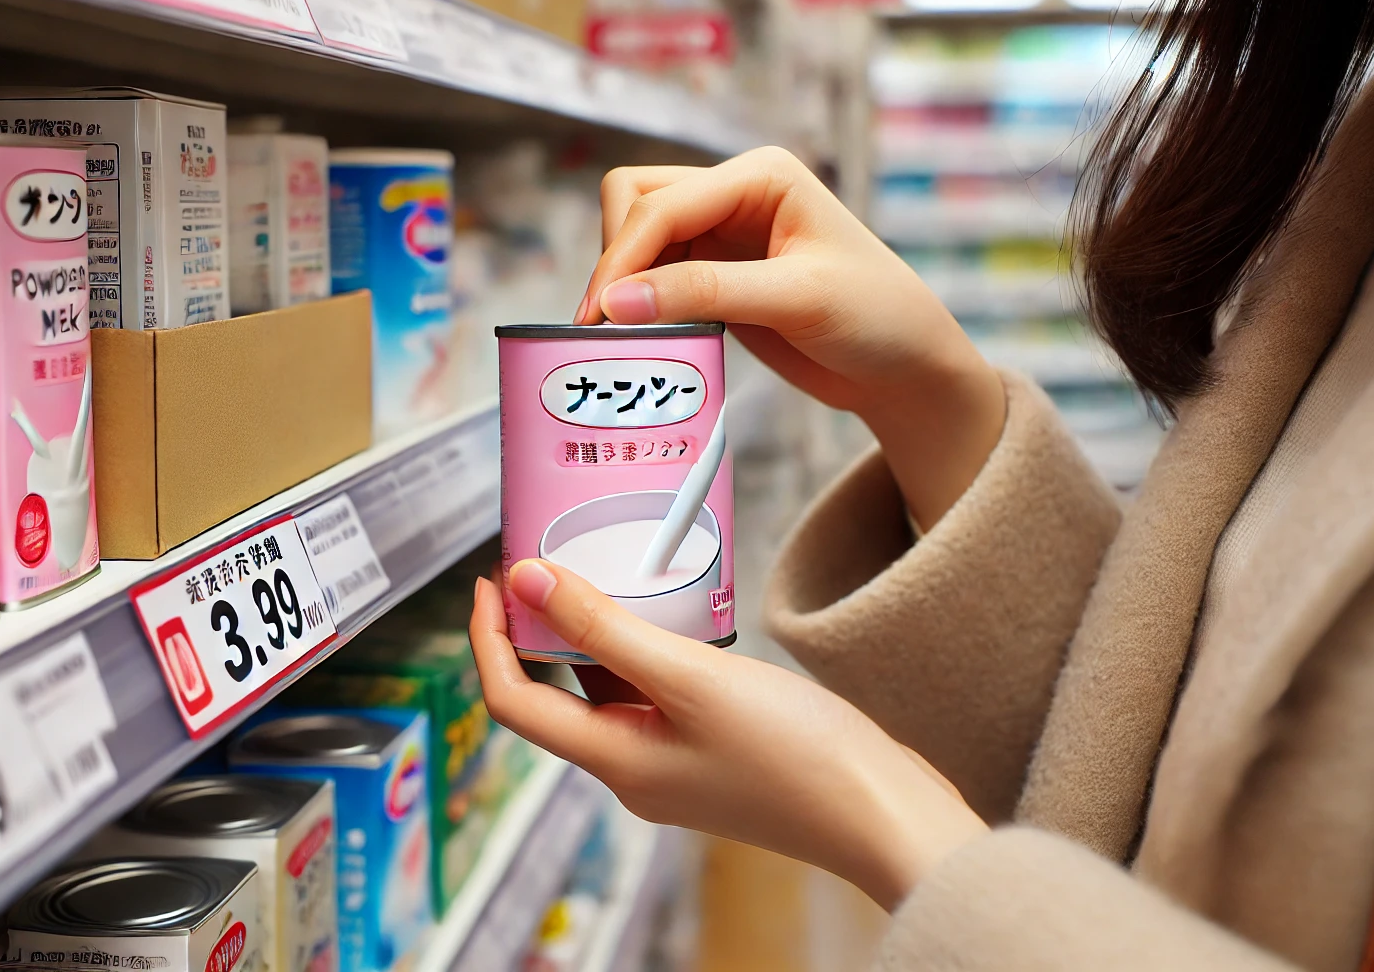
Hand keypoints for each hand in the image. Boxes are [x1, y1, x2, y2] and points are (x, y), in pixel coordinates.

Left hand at [470, 561, 988, 909]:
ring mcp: (672, 766)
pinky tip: (663, 612)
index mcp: (616, 761)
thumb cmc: (798, 756)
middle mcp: (633, 770)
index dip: (489, 639)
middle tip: (540, 559)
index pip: (514, 701)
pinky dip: (641, 652)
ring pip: (606, 693)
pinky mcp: (709, 755)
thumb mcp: (693, 678)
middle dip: (536, 628)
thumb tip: (526, 583)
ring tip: (596, 571)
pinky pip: (651, 697)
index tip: (494, 576)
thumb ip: (605, 629)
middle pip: (554, 696)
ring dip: (590, 636)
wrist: (883, 814)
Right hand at [575, 146, 1004, 527]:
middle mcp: (734, 194)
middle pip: (634, 202)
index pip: (662, 203)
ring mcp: (721, 234)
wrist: (905, 367)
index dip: (623, 257)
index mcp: (761, 176)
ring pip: (635, 237)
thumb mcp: (796, 300)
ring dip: (621, 281)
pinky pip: (651, 278)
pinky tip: (642, 337)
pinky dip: (638, 304)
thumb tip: (619, 301)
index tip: (599, 314)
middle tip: (604, 324)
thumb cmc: (877, 317)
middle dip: (615, 259)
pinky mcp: (713, 276)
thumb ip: (706, 294)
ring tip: (619, 335)